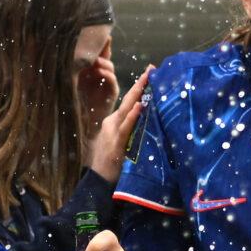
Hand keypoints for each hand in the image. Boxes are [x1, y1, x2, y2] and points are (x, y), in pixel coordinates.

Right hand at [84, 66, 149, 181]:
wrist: (98, 180)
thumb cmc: (113, 162)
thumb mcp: (122, 140)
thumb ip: (132, 128)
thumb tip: (148, 116)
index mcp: (114, 121)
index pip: (129, 101)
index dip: (139, 86)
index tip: (150, 71)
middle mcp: (112, 122)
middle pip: (128, 100)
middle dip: (140, 84)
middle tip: (151, 69)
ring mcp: (113, 132)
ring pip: (126, 110)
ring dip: (137, 95)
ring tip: (147, 80)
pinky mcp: (116, 144)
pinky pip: (126, 128)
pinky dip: (132, 116)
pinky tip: (140, 106)